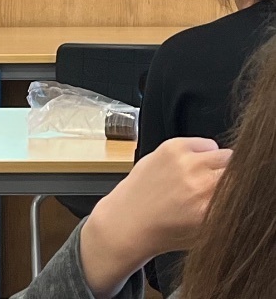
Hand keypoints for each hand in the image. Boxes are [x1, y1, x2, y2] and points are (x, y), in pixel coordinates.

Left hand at [79, 137, 230, 297]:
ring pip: (225, 154)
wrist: (129, 219)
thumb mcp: (206, 231)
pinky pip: (206, 142)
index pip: (243, 187)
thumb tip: (240, 192)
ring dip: (220, 165)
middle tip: (219, 186)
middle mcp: (199, 183)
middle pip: (237, 169)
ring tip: (204, 177)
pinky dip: (205, 152)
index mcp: (210, 209)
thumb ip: (225, 210)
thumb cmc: (165, 230)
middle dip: (232, 177)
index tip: (235, 191)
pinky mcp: (172, 146)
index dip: (241, 189)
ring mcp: (185, 161)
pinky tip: (192, 165)